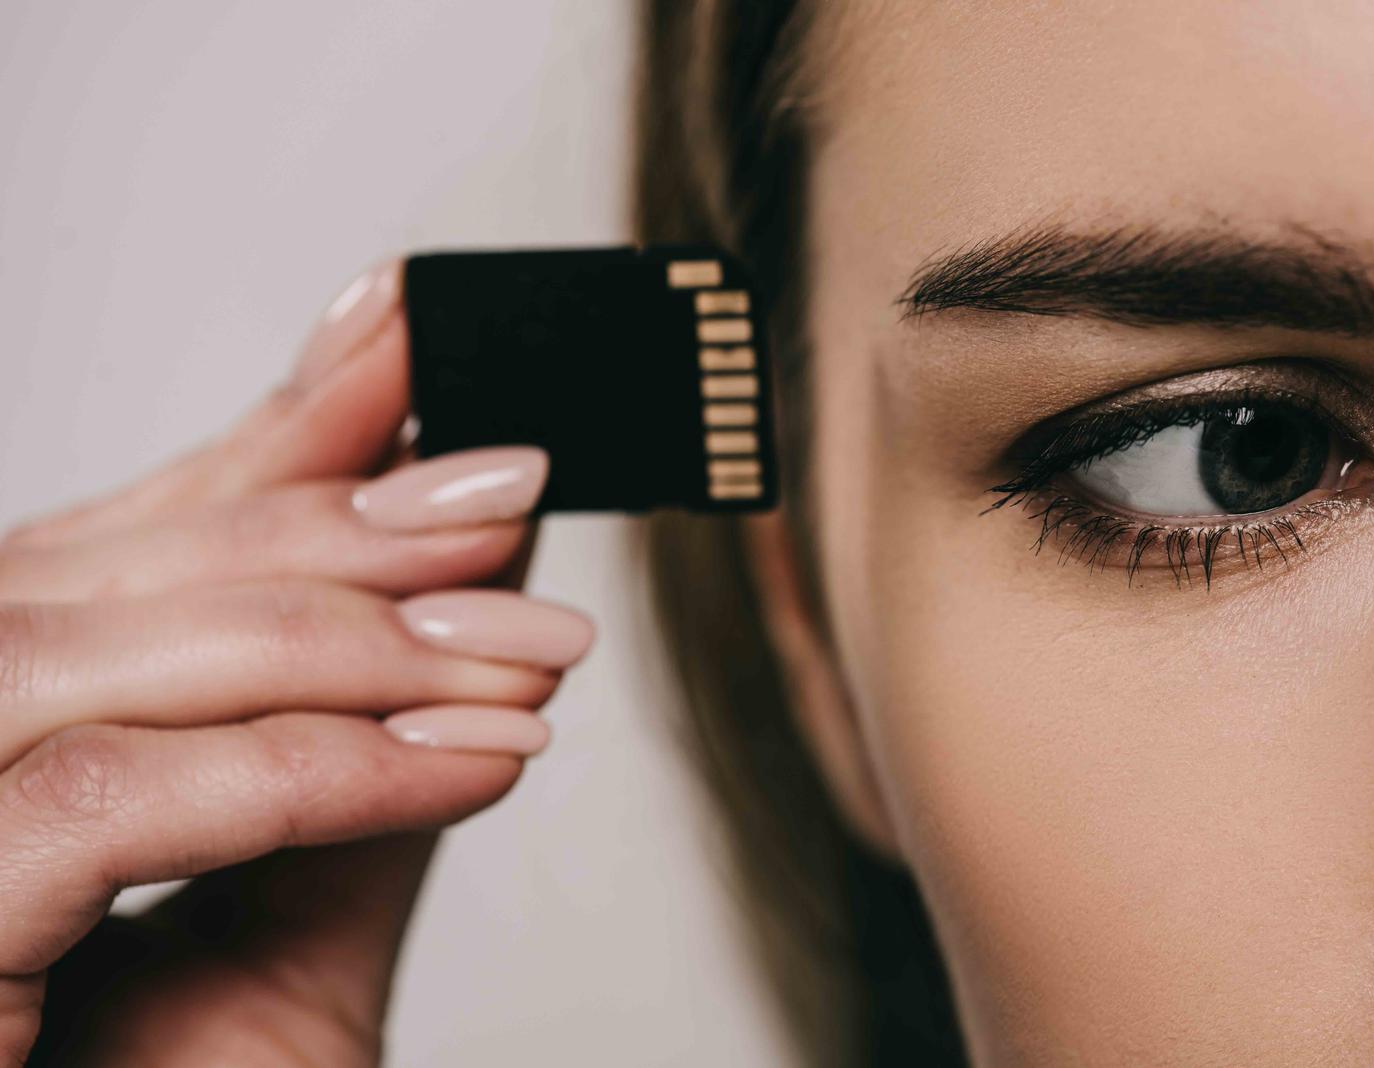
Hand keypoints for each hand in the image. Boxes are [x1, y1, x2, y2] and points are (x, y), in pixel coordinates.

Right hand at [0, 262, 592, 1066]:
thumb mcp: (263, 929)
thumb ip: (345, 762)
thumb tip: (474, 597)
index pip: (125, 546)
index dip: (273, 438)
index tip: (406, 348)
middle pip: (122, 578)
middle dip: (340, 519)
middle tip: (514, 481)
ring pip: (125, 661)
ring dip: (361, 642)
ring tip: (538, 658)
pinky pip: (124, 798)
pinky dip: (320, 768)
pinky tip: (479, 764)